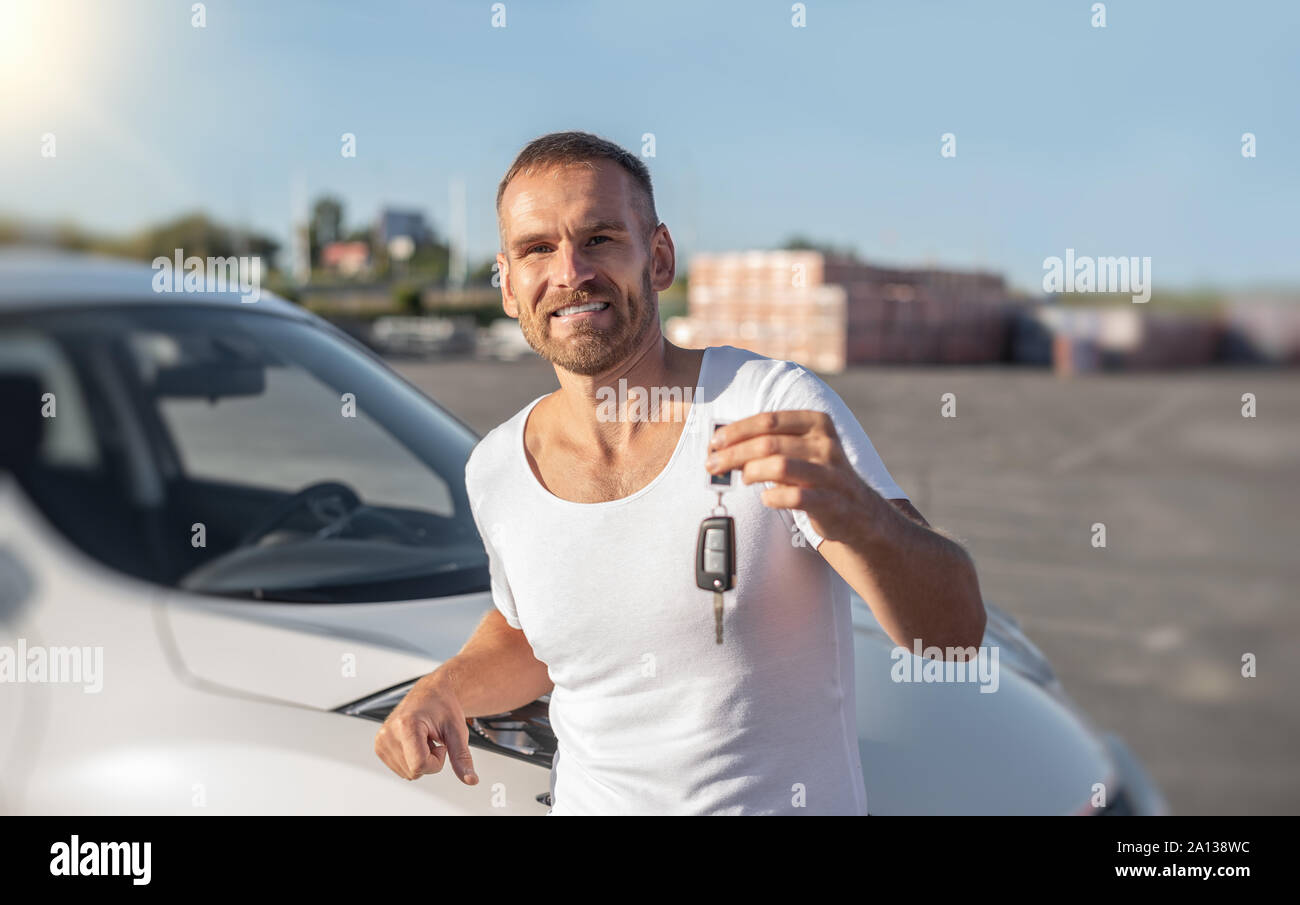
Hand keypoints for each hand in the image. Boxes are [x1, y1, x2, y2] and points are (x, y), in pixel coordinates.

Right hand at [374, 673, 477, 784]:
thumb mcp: (457, 731)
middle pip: (414, 772)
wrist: (431, 692)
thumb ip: (462, 758)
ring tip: (423, 738)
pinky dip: (411, 760)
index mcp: (406, 725)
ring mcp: (381, 740)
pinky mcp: (379, 746)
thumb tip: (471, 780)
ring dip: (420, 760)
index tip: (440, 744)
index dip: (437, 761)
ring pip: (407, 774)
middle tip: (432, 739)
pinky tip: (414, 742)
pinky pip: (400, 769)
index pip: (420, 765)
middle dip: (429, 760)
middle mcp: (388, 733)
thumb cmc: (443, 706)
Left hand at [705, 410, 884, 544]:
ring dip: (751, 473)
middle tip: (712, 465)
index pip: (769, 420)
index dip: (737, 431)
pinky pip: (795, 497)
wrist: (858, 510)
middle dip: (734, 454)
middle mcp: (826, 444)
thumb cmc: (816, 475)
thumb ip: (768, 443)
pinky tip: (766, 498)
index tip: (714, 442)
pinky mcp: (832, 501)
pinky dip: (773, 497)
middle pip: (768, 444)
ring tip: (742, 479)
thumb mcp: (799, 450)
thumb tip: (723, 445)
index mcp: (816, 422)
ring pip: (780, 467)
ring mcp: (831, 473)